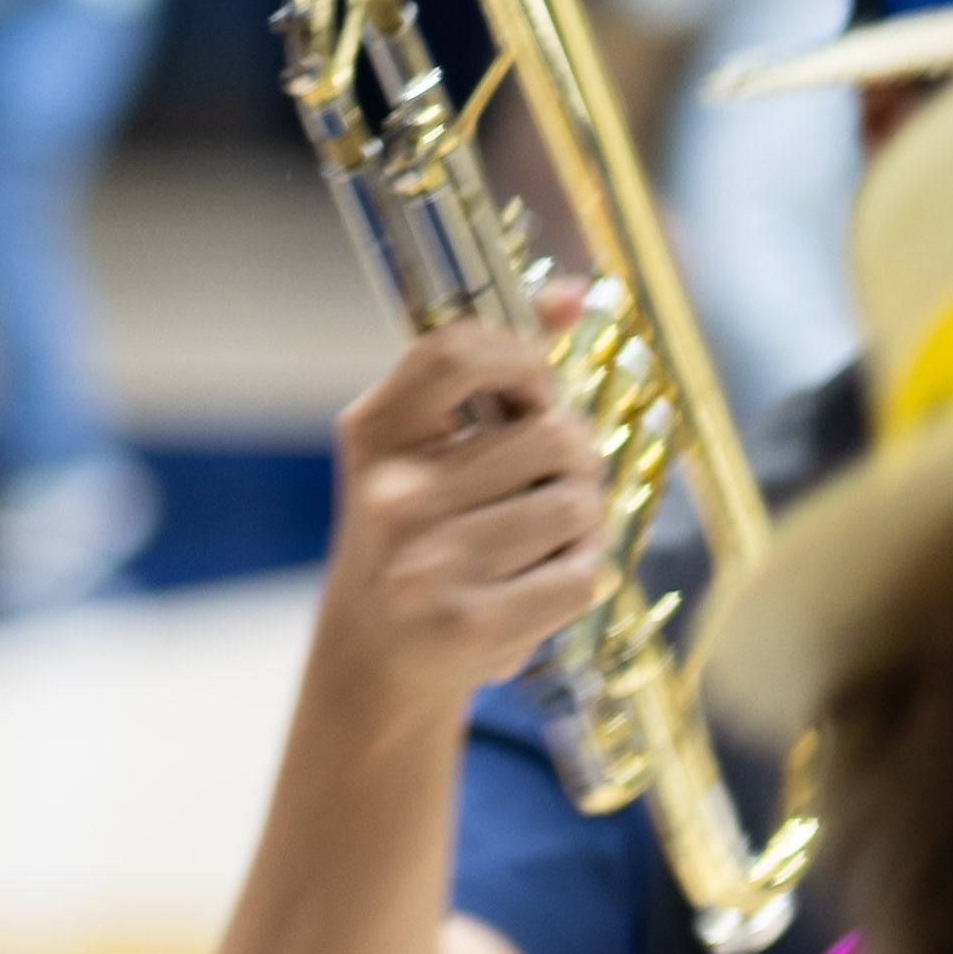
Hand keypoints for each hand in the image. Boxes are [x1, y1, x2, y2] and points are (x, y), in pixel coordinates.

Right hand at [321, 324, 611, 707]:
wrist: (372, 661)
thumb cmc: (413, 541)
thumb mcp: (425, 449)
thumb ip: (494, 372)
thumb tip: (571, 292)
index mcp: (374, 437)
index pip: (454, 353)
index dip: (522, 359)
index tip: (534, 392)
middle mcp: (392, 497)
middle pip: (553, 435)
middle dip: (572, 461)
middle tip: (542, 489)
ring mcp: (427, 565)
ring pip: (575, 505)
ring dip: (579, 522)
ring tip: (536, 542)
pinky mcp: (470, 624)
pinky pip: (580, 574)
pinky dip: (577, 577)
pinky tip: (534, 585)